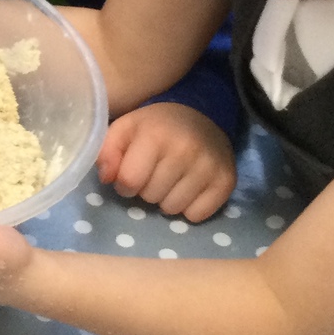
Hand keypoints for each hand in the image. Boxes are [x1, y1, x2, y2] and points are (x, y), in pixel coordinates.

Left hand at [98, 101, 234, 220]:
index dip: (124, 182)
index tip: (132, 173)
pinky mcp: (226, 181)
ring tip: (172, 179)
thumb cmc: (156, 127)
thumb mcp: (125, 129)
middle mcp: (185, 150)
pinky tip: (190, 188)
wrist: (202, 118)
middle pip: (150, 197)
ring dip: (167, 200)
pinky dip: (189, 208)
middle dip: (147, 189)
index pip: (129, 181)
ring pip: (172, 209)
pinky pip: (197, 215)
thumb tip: (107, 179)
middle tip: (155, 172)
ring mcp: (209, 166)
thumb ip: (107, 152)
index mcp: (156, 135)